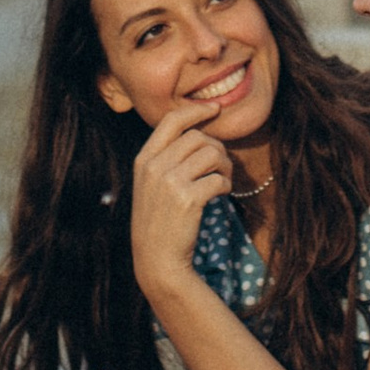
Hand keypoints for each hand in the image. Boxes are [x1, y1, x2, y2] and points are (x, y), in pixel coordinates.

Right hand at [128, 98, 249, 304]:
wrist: (157, 260)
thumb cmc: (159, 222)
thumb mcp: (151, 186)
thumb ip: (166, 159)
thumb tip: (201, 136)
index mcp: (144, 160)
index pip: (171, 121)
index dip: (195, 110)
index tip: (215, 109)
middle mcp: (155, 167)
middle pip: (198, 137)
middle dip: (217, 147)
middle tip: (221, 165)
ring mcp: (170, 182)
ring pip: (212, 154)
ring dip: (225, 165)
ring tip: (223, 179)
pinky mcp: (188, 199)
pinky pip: (219, 178)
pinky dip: (226, 185)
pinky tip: (221, 194)